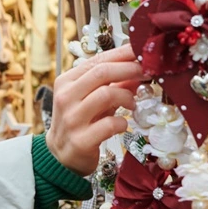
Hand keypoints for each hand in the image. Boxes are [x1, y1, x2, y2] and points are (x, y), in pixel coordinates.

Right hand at [46, 45, 144, 175]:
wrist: (60, 156)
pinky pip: (110, 124)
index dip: (123, 54)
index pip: (97, 61)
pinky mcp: (81, 140)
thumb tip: (138, 71)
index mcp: (66, 82)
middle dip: (129, 69)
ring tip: (133, 103)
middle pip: (102, 73)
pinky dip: (122, 122)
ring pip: (106, 94)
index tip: (141, 52)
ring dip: (127, 97)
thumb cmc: (78, 122)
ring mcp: (72, 119)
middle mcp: (66, 97)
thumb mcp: (91, 99)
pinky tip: (122, 124)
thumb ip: (111, 84)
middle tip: (147, 72)